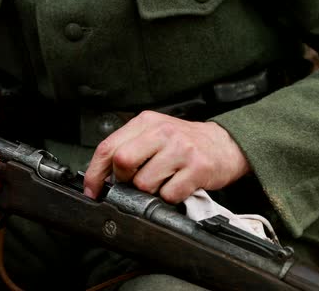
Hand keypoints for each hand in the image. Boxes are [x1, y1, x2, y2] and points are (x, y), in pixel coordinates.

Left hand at [83, 111, 249, 203]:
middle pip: (122, 162)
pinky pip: (169, 194)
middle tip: (135, 182)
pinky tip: (177, 186)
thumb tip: (101, 177)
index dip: (95, 173)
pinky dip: (169, 197)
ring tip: (162, 182)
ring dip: (149, 191)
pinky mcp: (197, 168)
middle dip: (124, 180)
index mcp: (145, 122)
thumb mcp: (154, 134)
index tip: (92, 190)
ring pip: (144, 182)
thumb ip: (128, 147)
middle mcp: (162, 132)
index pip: (107, 147)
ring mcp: (181, 149)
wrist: (226, 144)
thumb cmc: (185, 142)